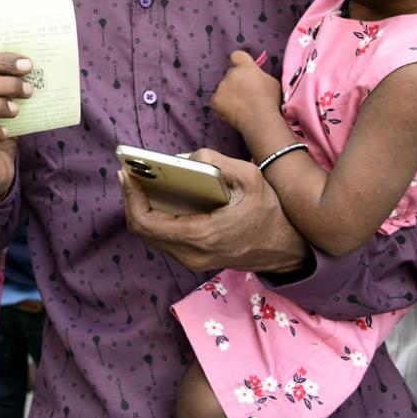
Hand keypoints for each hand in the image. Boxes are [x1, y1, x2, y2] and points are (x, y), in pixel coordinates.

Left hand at [119, 147, 306, 274]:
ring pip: (152, 236)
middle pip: (143, 231)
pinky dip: (155, 216)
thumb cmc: (272, 212)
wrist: (290, 248)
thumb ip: (214, 161)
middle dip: (131, 200)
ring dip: (141, 208)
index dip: (131, 198)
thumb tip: (182, 158)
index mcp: (202, 235)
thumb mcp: (249, 177)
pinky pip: (164, 238)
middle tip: (128, 173)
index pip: (148, 222)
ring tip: (138, 181)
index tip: (126, 174)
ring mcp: (193, 260)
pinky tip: (156, 196)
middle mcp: (192, 254)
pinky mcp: (196, 258)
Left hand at [209, 51, 281, 135]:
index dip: (239, 62)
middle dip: (236, 82)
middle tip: (246, 95)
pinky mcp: (215, 100)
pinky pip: (217, 101)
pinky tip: (233, 112)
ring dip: (230, 95)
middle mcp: (231, 74)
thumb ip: (259, 75)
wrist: (261, 120)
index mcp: (246, 67)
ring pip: (224, 89)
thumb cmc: (270, 102)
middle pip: (231, 75)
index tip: (242, 69)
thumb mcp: (271, 82)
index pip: (237, 55)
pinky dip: (223, 106)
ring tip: (241, 107)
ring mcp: (221, 87)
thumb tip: (255, 78)